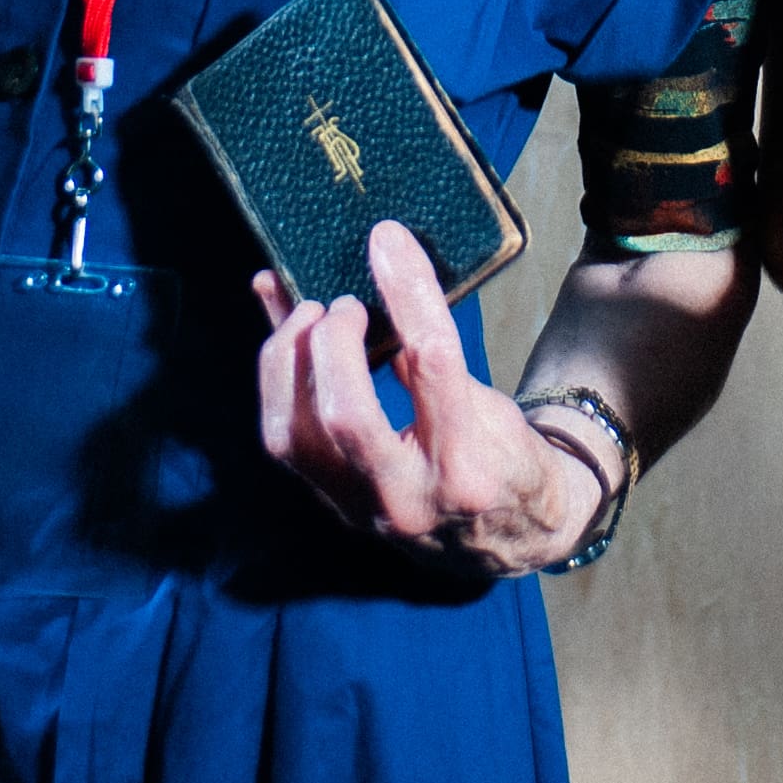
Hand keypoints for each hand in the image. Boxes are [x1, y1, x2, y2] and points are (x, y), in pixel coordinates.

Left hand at [255, 222, 606, 576]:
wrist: (502, 542)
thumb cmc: (505, 460)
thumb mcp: (491, 406)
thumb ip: (431, 359)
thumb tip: (380, 278)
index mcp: (466, 466)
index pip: (430, 363)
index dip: (406, 293)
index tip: (388, 240)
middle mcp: (408, 498)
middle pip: (345, 412)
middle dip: (332, 341)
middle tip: (344, 303)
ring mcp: (360, 510)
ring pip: (293, 435)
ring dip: (288, 360)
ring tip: (309, 316)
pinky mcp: (331, 506)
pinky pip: (285, 441)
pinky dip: (278, 382)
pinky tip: (288, 337)